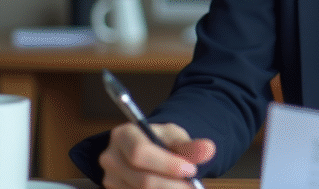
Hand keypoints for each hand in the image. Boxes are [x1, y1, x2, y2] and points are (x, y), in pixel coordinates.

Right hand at [99, 121, 215, 188]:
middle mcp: (110, 158)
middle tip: (193, 187)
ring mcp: (110, 179)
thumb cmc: (161, 141)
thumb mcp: (176, 137)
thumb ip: (190, 145)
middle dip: (173, 185)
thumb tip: (208, 149)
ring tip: (187, 187)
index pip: (140, 153)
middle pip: (142, 180)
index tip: (191, 169)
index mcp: (123, 135)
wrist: (151, 150)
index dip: (167, 164)